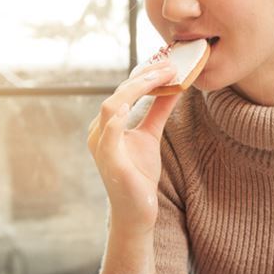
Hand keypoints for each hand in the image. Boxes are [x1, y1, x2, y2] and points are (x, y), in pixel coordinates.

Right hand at [87, 61, 179, 230]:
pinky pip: (109, 135)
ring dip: (136, 89)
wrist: (136, 210)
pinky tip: (132, 103)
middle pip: (119, 94)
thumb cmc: (138, 174)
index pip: (124, 91)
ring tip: (159, 76)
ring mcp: (101, 146)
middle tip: (170, 65)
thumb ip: (158, 110)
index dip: (146, 75)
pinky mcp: (109, 161)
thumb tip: (175, 85)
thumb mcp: (151, 135)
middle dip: (145, 77)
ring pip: (112, 107)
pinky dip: (117, 118)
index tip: (169, 64)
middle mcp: (99, 131)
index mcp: (106, 124)